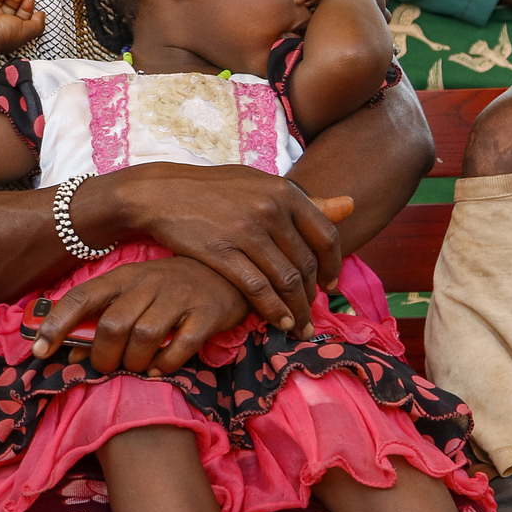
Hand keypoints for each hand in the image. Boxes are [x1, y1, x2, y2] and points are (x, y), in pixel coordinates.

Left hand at [30, 255, 252, 373]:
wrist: (227, 271)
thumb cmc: (170, 288)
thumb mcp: (134, 294)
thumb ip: (103, 320)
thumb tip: (72, 355)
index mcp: (122, 277)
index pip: (80, 297)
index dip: (56, 324)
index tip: (39, 350)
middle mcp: (147, 283)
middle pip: (112, 324)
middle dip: (103, 355)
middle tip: (107, 367)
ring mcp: (178, 297)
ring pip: (144, 335)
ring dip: (134, 361)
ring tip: (136, 368)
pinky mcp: (206, 313)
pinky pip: (181, 345)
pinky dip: (167, 363)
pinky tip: (160, 367)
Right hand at [92, 163, 342, 336]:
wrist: (161, 193)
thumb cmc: (212, 189)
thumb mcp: (259, 185)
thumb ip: (303, 201)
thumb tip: (351, 205)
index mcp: (284, 192)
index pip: (325, 236)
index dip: (333, 266)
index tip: (331, 287)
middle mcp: (270, 210)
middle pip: (305, 264)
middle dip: (313, 296)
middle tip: (312, 314)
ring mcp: (245, 231)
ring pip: (286, 280)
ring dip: (296, 310)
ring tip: (298, 326)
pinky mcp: (220, 252)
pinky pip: (257, 289)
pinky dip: (272, 309)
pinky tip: (277, 322)